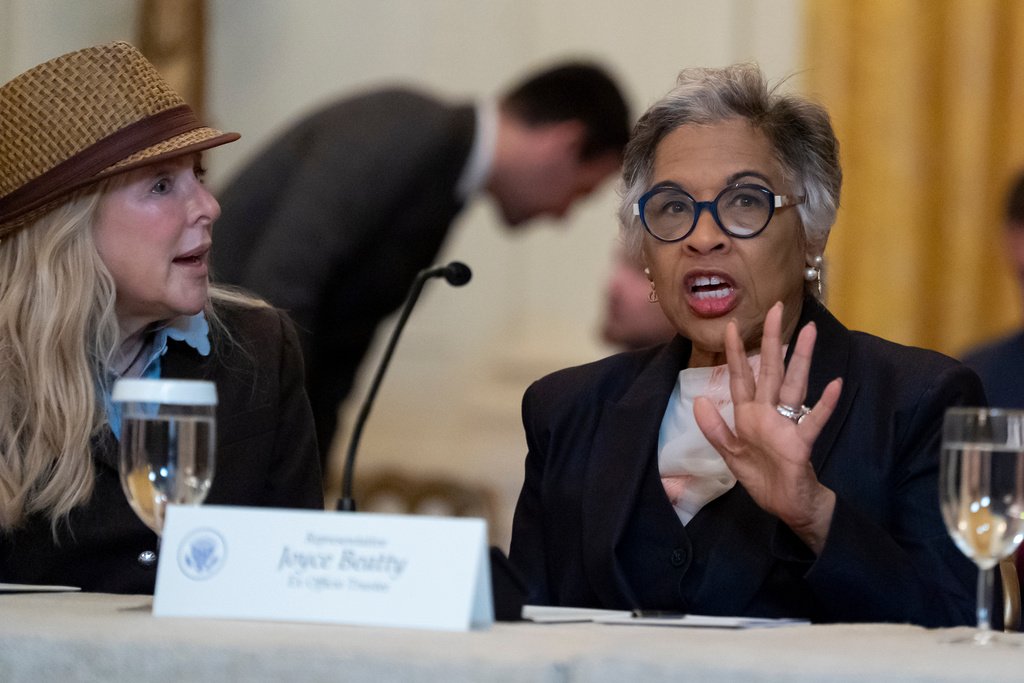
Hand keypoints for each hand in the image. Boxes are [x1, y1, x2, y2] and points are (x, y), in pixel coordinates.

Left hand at [692, 302, 841, 553]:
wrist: (787, 505)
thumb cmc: (763, 477)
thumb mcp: (731, 454)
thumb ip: (715, 429)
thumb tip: (700, 400)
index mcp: (749, 415)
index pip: (741, 378)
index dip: (736, 354)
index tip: (731, 327)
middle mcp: (769, 413)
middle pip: (771, 371)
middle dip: (771, 341)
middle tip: (775, 309)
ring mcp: (787, 425)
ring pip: (794, 386)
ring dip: (801, 360)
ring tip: (808, 332)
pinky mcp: (801, 443)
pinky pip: (813, 421)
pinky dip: (824, 405)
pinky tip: (834, 385)